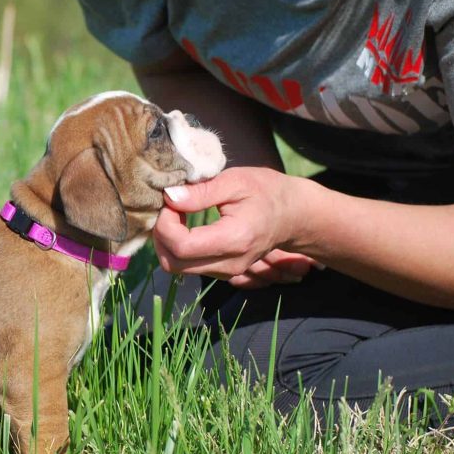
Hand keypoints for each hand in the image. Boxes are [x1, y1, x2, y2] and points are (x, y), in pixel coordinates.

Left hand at [153, 167, 319, 283]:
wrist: (293, 216)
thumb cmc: (267, 192)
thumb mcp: (236, 181)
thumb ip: (201, 191)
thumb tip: (169, 197)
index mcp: (234, 239)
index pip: (181, 246)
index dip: (165, 224)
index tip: (170, 201)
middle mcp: (229, 264)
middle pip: (173, 263)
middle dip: (160, 234)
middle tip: (168, 208)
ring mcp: (226, 273)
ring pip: (176, 267)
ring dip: (167, 242)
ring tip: (176, 215)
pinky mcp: (222, 273)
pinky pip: (187, 266)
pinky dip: (176, 248)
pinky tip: (184, 226)